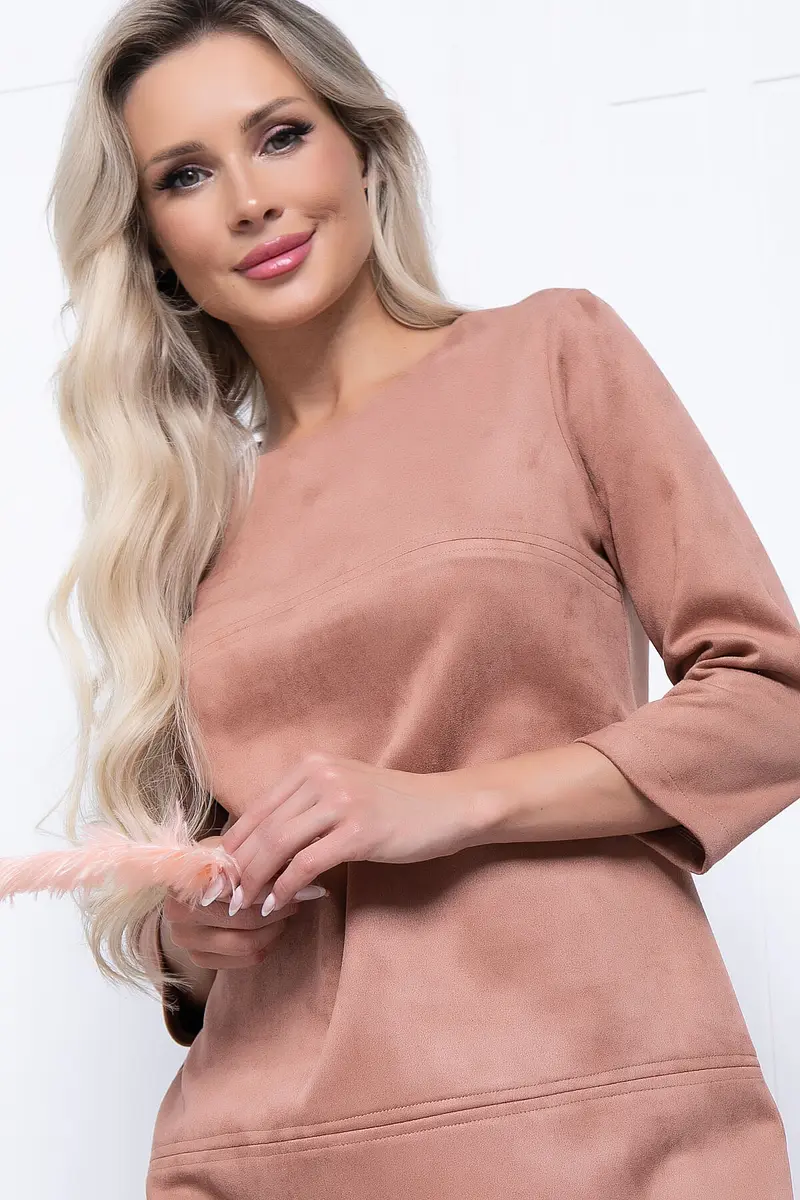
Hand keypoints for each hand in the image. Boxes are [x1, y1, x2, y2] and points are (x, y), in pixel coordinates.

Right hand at [162, 835, 322, 969]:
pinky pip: (245, 959)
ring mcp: (186, 939)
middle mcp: (179, 912)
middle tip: (300, 899)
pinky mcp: (197, 958)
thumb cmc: (219, 863)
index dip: (273, 884)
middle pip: (245, 918)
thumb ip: (259, 859)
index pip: (239, 887)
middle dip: (279, 908)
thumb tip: (301, 869)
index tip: (301, 880)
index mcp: (186, 879)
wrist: (191, 888)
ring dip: (275, 928)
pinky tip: (272, 927)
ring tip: (287, 911)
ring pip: (246, 943)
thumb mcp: (234, 851)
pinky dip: (266, 944)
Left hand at [221, 752, 493, 915]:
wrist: (445, 808)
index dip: (234, 845)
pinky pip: (308, 863)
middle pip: (263, 828)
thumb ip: (305, 808)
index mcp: (312, 766)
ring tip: (246, 905)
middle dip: (239, 868)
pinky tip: (279, 903)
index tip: (221, 875)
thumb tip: (260, 845)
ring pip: (279, 845)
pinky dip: (287, 887)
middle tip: (225, 898)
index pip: (258, 808)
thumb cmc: (393, 807)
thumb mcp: (343, 793)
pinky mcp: (359, 831)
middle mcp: (321, 777)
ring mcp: (341, 802)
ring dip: (257, 880)